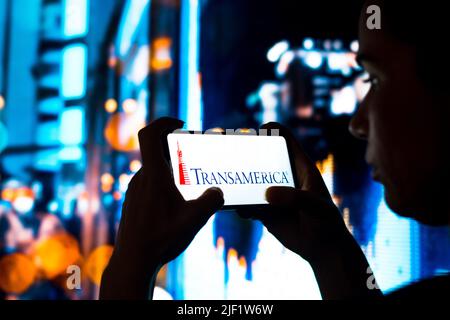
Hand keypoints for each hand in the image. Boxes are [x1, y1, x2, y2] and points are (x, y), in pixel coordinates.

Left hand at [100, 117, 223, 298]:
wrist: (133, 261)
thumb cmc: (161, 239)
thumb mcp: (195, 219)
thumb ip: (212, 201)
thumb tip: (218, 192)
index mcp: (153, 176)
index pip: (149, 134)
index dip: (163, 122)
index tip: (180, 124)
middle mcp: (140, 179)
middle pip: (156, 152)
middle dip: (176, 151)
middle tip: (194, 160)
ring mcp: (134, 191)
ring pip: (154, 171)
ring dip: (171, 171)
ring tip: (188, 186)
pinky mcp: (133, 203)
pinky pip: (149, 185)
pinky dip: (164, 185)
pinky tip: (175, 206)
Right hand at [239, 122, 350, 262]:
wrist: (322, 248)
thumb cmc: (326, 222)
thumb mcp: (316, 207)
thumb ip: (296, 198)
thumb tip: (267, 193)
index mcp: (299, 166)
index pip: (285, 139)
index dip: (271, 130)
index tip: (256, 132)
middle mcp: (282, 175)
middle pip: (260, 156)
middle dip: (244, 152)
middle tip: (228, 153)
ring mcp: (271, 192)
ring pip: (249, 180)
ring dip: (237, 181)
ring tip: (227, 183)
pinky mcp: (263, 209)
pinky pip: (247, 203)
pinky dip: (240, 205)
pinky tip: (242, 211)